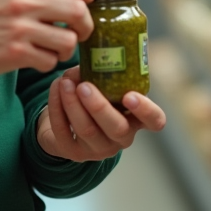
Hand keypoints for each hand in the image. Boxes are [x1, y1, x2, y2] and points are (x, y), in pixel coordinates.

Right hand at [0, 0, 93, 79]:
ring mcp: (19, 28)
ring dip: (66, 49)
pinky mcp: (14, 54)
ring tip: (55, 50)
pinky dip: (47, 63)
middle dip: (85, 25)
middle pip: (76, 10)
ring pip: (67, 40)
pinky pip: (49, 61)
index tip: (89, 0)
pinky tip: (36, 61)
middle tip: (80, 33)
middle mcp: (22, 2)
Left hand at [36, 68, 166, 161]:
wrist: (64, 123)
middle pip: (116, 128)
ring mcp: (97, 149)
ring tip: (64, 82)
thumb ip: (102, 73)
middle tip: (84, 86)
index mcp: (135, 119)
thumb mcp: (104, 86)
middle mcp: (120, 138)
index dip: (147, 111)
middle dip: (99, 106)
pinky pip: (64, 131)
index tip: (131, 96)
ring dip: (73, 103)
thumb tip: (89, 57)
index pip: (154, 121)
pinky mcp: (72, 152)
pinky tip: (56, 89)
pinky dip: (57, 107)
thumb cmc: (92, 97)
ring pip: (87, 130)